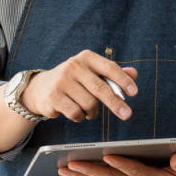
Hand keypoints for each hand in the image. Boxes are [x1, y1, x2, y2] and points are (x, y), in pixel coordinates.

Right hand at [21, 50, 138, 122]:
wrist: (41, 88)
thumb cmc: (74, 80)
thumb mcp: (92, 73)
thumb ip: (112, 74)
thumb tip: (134, 73)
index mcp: (86, 58)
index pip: (109, 68)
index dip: (123, 80)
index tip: (134, 92)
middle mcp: (73, 66)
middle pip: (100, 88)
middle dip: (116, 103)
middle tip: (127, 115)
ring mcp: (62, 81)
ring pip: (89, 104)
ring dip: (92, 112)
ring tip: (88, 110)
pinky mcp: (54, 97)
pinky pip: (76, 113)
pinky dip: (80, 117)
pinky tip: (76, 112)